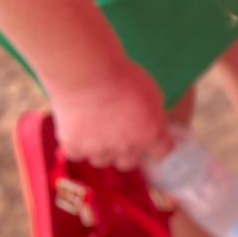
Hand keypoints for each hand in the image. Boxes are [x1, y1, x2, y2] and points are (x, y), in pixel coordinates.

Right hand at [49, 57, 172, 169]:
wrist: (88, 74)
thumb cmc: (123, 77)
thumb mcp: (152, 93)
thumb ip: (153, 115)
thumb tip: (151, 122)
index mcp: (151, 135)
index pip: (162, 152)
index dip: (156, 145)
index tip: (151, 137)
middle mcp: (128, 148)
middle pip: (129, 162)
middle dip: (126, 151)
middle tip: (119, 134)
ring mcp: (100, 150)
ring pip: (102, 161)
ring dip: (101, 150)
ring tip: (96, 130)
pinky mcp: (75, 147)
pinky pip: (77, 154)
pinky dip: (77, 145)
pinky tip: (78, 130)